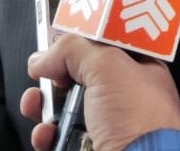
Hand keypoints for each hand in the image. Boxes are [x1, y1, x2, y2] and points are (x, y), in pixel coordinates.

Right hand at [21, 38, 179, 150]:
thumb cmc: (142, 121)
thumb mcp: (109, 66)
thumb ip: (75, 49)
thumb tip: (46, 55)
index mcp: (138, 68)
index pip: (103, 45)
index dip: (79, 41)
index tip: (56, 39)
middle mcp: (123, 96)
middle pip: (78, 76)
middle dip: (55, 73)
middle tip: (46, 73)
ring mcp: (106, 125)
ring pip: (64, 108)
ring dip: (43, 105)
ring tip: (37, 104)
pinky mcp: (89, 147)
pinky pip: (58, 138)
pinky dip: (46, 136)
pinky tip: (46, 134)